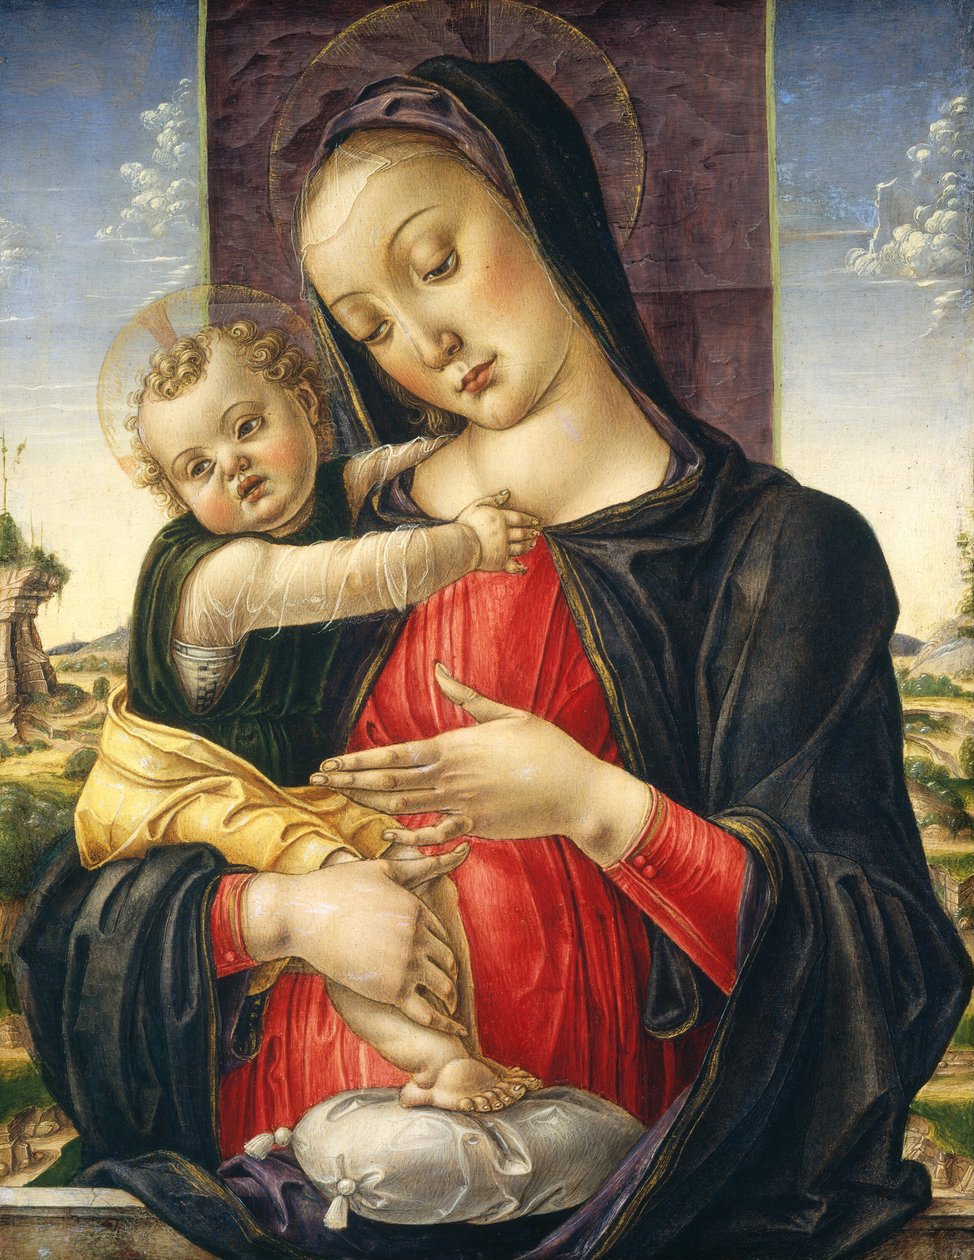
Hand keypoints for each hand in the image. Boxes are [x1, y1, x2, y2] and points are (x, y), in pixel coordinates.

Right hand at [242, 846, 469, 1033]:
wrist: (302, 915)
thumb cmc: (336, 887)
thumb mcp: (380, 869)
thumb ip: (413, 866)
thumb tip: (441, 850)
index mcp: (416, 909)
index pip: (440, 933)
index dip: (439, 946)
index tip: (439, 958)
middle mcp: (417, 937)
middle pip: (446, 960)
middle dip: (448, 972)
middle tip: (448, 985)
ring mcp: (406, 964)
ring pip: (442, 985)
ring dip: (448, 997)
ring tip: (449, 1007)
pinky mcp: (391, 990)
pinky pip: (426, 1012)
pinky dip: (443, 1024)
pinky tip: (454, 1031)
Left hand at [311, 664, 649, 864]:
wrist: (577, 791)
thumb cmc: (546, 747)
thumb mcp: (506, 713)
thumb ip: (466, 696)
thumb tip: (438, 668)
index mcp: (454, 746)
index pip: (392, 754)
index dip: (355, 760)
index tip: (329, 761)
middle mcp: (451, 778)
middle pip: (387, 781)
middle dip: (349, 780)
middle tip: (318, 780)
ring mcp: (461, 806)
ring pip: (402, 806)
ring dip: (367, 802)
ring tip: (340, 798)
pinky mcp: (475, 827)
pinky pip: (432, 835)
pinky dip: (407, 835)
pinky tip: (386, 833)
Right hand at [455, 491, 538, 574]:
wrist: (459, 544)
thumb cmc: (465, 524)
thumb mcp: (476, 506)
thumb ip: (493, 499)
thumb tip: (508, 493)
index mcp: (500, 519)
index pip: (519, 518)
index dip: (529, 520)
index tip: (536, 522)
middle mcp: (504, 533)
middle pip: (522, 533)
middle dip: (531, 533)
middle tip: (537, 532)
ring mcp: (503, 549)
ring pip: (520, 547)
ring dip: (528, 546)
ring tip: (533, 544)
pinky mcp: (499, 562)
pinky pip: (513, 566)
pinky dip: (519, 568)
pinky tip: (524, 568)